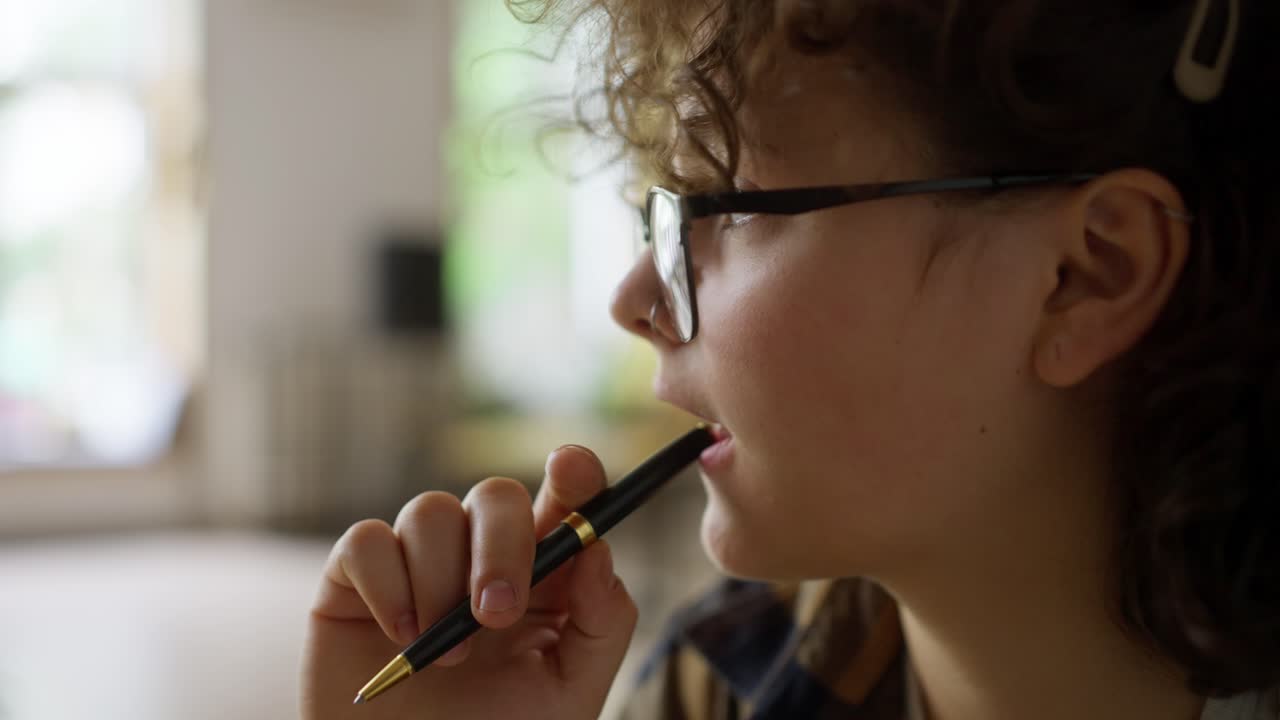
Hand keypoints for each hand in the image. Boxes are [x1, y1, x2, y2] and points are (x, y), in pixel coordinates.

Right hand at [300, 445, 637, 719]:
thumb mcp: (570, 691)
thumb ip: (602, 623)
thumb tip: (598, 551)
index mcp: (541, 575)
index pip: (562, 500)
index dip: (572, 473)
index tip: (571, 467)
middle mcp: (479, 555)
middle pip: (495, 495)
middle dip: (502, 545)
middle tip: (498, 614)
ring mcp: (417, 561)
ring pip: (430, 511)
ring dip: (441, 583)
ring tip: (449, 661)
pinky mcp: (355, 578)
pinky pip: (367, 541)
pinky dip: (388, 588)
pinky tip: (403, 641)